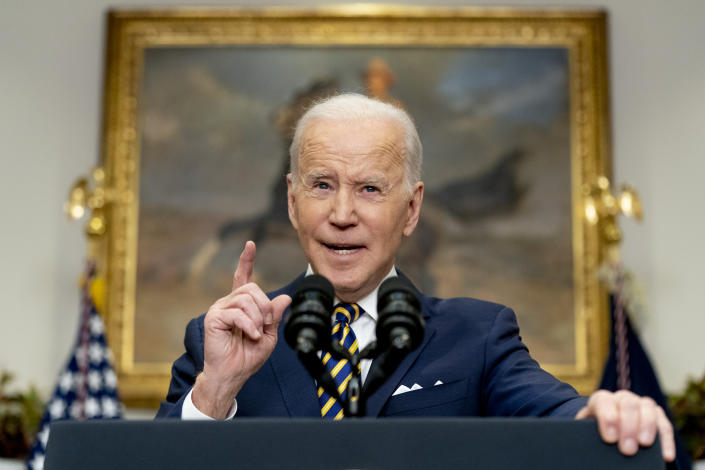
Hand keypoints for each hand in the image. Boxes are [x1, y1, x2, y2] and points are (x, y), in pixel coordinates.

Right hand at [192, 241, 290, 417]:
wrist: (232, 375)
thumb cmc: (247, 357)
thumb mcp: (269, 335)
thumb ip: (274, 317)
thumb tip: (284, 298)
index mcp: (241, 305)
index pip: (243, 277)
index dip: (246, 260)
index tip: (250, 244)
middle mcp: (228, 302)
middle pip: (253, 289)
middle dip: (264, 308)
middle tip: (264, 326)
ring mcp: (219, 309)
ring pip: (246, 300)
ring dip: (257, 319)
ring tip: (255, 334)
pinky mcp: (213, 318)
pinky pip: (237, 313)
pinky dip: (248, 326)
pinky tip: (250, 336)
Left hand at [576, 389, 674, 461]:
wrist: (605, 430)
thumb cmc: (594, 432)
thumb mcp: (586, 431)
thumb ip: (588, 434)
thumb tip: (591, 446)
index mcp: (601, 400)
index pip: (604, 401)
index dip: (608, 418)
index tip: (610, 438)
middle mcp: (622, 398)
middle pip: (628, 404)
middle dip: (628, 427)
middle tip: (627, 449)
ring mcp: (641, 404)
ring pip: (648, 409)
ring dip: (647, 427)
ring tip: (644, 445)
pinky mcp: (657, 416)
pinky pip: (664, 425)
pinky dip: (666, 440)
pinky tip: (665, 455)